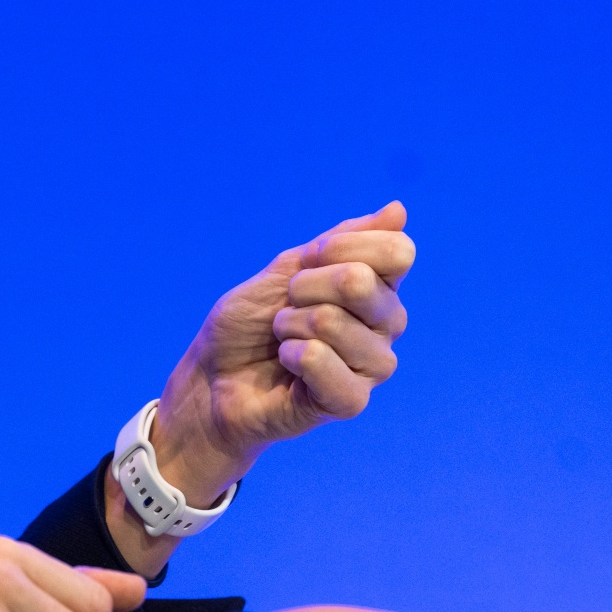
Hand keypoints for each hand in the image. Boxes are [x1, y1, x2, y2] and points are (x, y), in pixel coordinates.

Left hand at [148, 202, 413, 505]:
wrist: (213, 376)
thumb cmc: (250, 322)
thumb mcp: (289, 268)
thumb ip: (342, 241)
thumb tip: (399, 210)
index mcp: (378, 288)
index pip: (396, 251)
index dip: (340, 247)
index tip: (306, 261)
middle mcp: (385, 326)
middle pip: (361, 282)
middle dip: (303, 286)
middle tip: (286, 305)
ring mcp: (371, 366)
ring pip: (333, 322)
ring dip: (290, 324)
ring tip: (283, 339)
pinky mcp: (351, 401)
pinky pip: (324, 361)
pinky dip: (292, 354)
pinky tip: (288, 365)